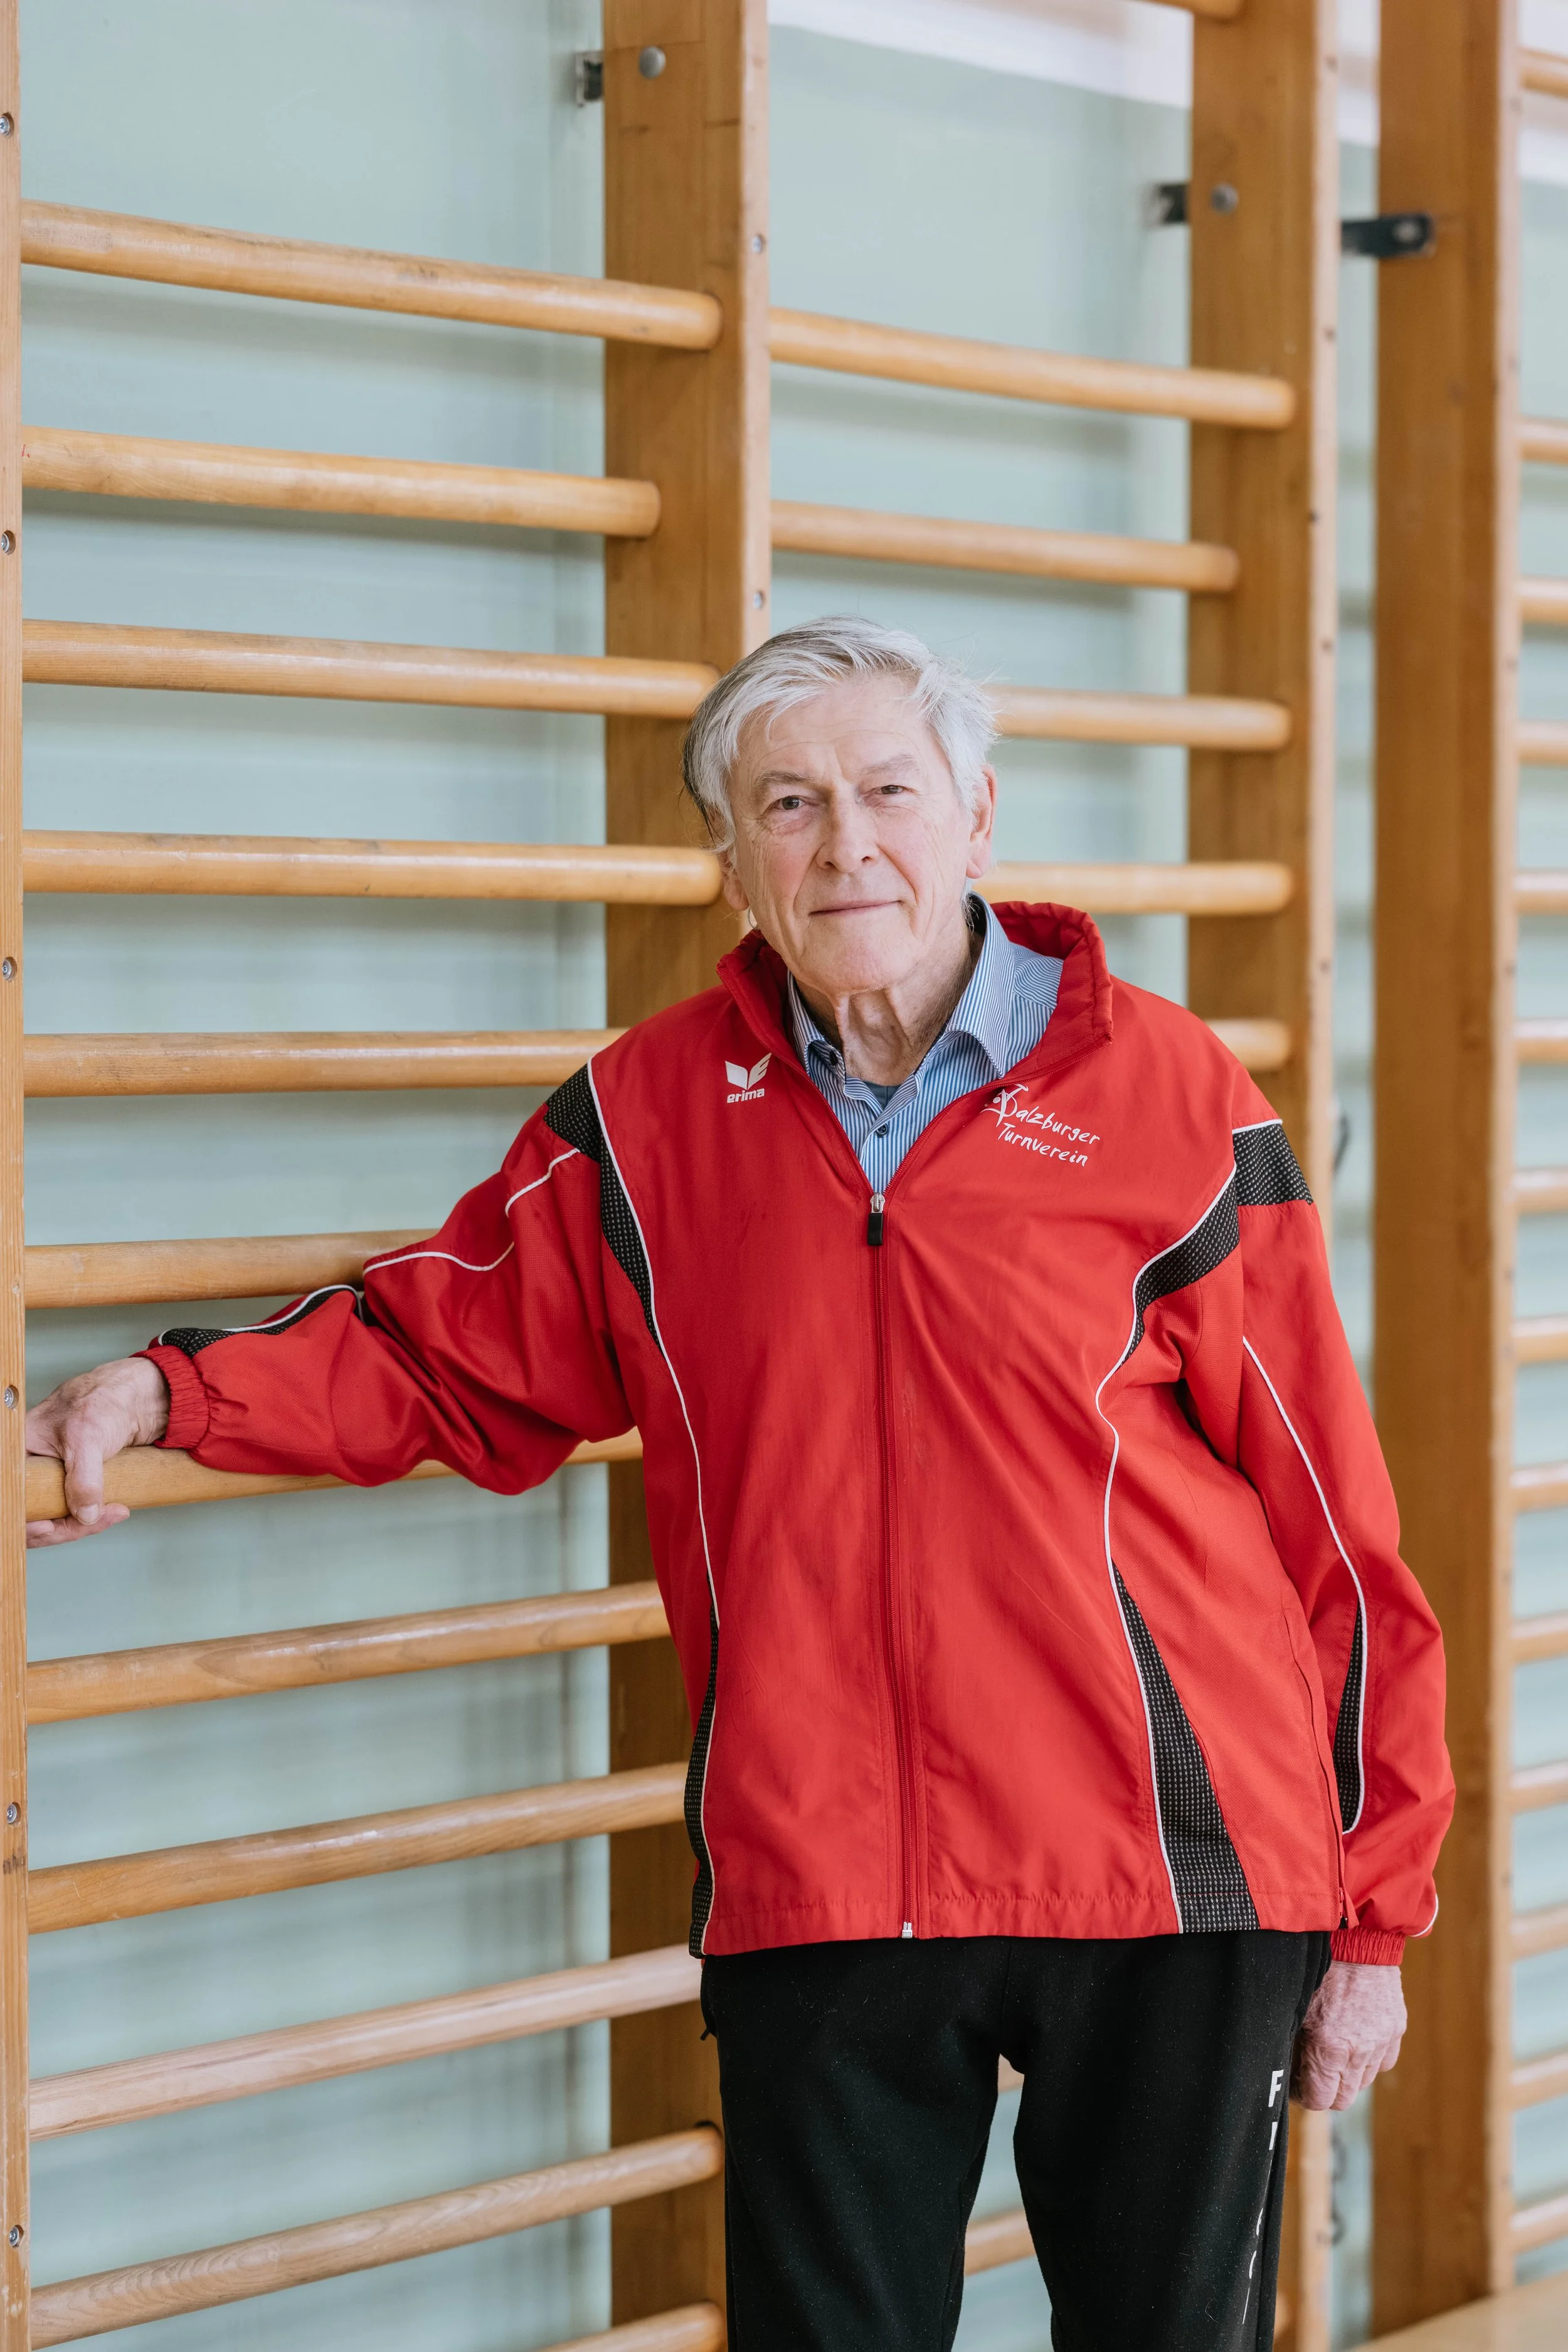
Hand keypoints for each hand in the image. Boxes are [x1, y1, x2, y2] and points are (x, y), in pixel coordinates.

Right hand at [25, 1356, 170, 1547]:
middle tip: (94, 1521)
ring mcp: (52, 1477)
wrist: (134, 1397)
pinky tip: (113, 1512)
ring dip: (83, 1523)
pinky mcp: (73, 1483)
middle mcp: (32, 1467)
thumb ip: (84, 1477)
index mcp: (21, 1451)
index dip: (26, 1519)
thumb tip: (84, 1515)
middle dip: (63, 1526)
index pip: (14, 1496)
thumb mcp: (88, 1436)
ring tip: (114, 1513)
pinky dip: (92, 1517)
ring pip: (55, 1517)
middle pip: (33, 1513)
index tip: (49, 1528)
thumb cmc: (103, 1401)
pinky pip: (74, 1511)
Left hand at [1292, 1960, 1406, 2109]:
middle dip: (1326, 2089)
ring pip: (1364, 2082)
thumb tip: (1287, 2073)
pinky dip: (1369, 2059)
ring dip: (1347, 2074)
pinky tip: (1355, 2039)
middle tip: (1312, 2071)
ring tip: (1333, 2050)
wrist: (1355, 1936)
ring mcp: (1381, 2041)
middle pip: (1344, 2099)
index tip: (1296, 2083)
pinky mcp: (1396, 2029)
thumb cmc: (1316, 1967)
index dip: (1304, 2096)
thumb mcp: (1294, 2006)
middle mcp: (1359, 2050)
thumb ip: (1295, 2046)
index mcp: (1329, 2047)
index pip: (1320, 2100)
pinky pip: (1383, 2062)